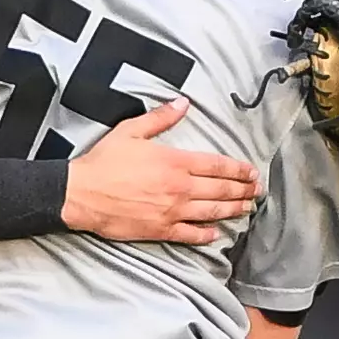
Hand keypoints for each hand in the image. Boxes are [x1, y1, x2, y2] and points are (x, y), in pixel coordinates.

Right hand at [65, 97, 260, 244]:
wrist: (82, 194)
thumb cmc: (103, 162)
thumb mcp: (130, 131)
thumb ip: (160, 118)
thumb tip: (182, 103)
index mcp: (175, 162)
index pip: (216, 165)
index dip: (238, 169)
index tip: (251, 172)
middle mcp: (179, 188)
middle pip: (220, 189)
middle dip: (242, 190)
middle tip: (256, 191)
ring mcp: (172, 211)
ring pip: (211, 212)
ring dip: (232, 210)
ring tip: (246, 208)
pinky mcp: (160, 230)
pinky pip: (190, 234)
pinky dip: (206, 234)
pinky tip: (216, 233)